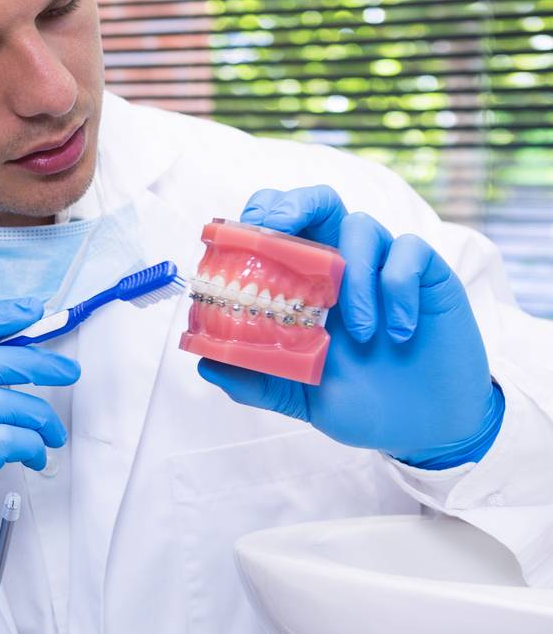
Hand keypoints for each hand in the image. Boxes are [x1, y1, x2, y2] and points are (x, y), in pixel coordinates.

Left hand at [197, 184, 502, 467]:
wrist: (422, 430)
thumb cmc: (358, 403)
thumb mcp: (296, 395)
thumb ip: (253, 379)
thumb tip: (205, 363)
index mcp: (305, 285)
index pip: (279, 228)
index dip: (259, 216)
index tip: (241, 234)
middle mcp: (343, 267)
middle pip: (319, 203)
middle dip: (297, 206)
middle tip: (279, 231)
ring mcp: (384, 268)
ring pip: (362, 226)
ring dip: (355, 277)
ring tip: (362, 333)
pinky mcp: (428, 277)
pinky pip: (409, 252)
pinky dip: (398, 287)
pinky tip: (401, 331)